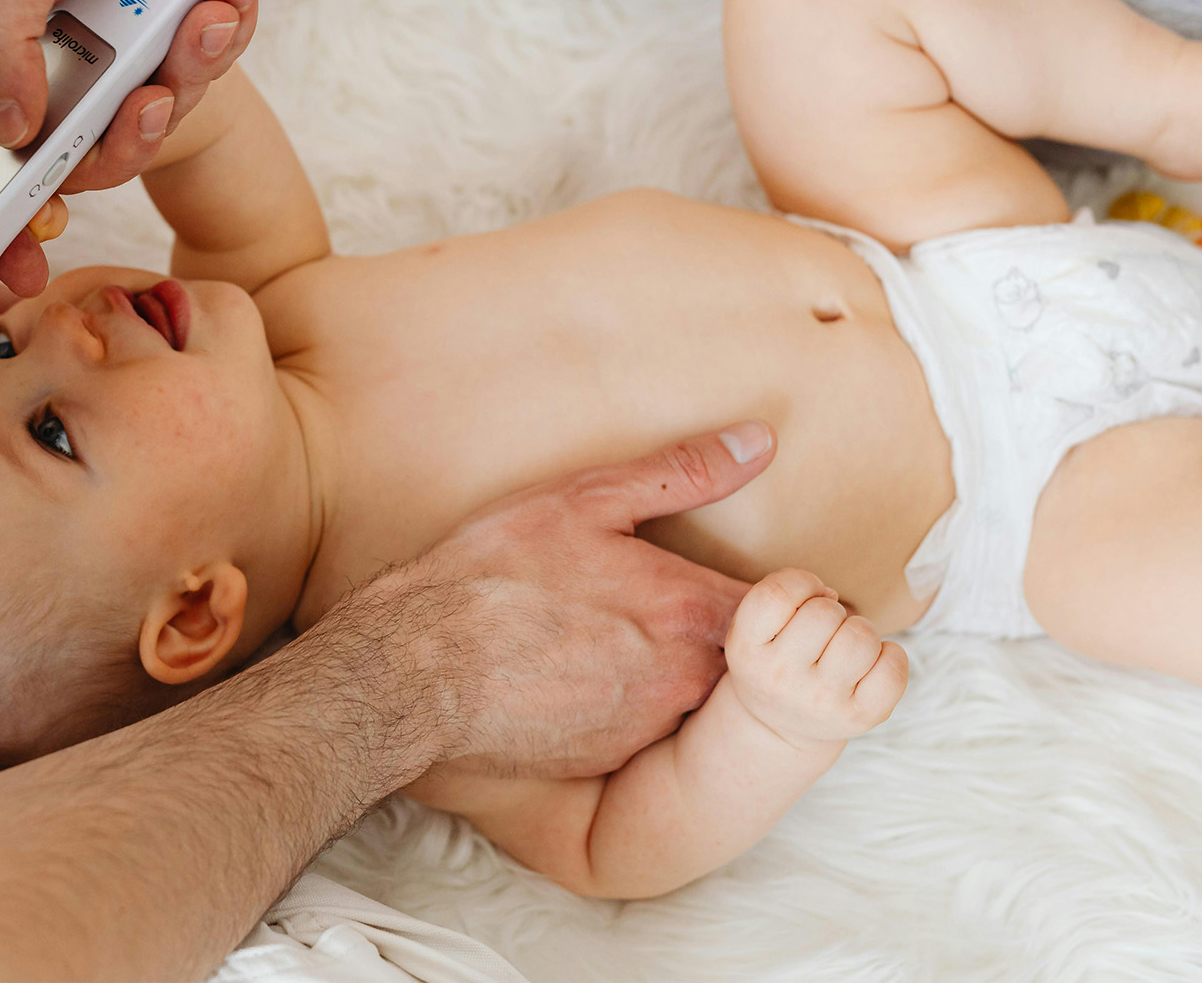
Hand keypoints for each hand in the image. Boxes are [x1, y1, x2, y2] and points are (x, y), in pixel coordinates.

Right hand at [0, 0, 258, 166]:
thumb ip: (6, 40)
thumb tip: (13, 132)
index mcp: (8, 42)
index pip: (10, 145)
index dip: (33, 186)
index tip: (56, 211)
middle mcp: (66, 52)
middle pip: (98, 149)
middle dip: (136, 133)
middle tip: (156, 100)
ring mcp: (128, 42)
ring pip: (165, 110)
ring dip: (196, 69)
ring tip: (210, 11)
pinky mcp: (184, 23)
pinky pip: (212, 65)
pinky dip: (229, 33)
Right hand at [378, 423, 774, 779]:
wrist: (420, 668)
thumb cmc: (495, 573)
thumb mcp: (582, 500)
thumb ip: (682, 474)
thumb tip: (760, 442)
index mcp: (688, 609)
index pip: (780, 610)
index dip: (773, 595)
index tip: (746, 581)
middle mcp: (684, 678)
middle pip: (739, 658)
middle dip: (714, 632)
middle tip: (659, 603)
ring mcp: (648, 726)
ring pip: (691, 697)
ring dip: (668, 670)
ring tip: (611, 638)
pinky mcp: (609, 760)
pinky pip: (643, 729)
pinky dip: (624, 704)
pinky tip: (578, 676)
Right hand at [725, 568, 907, 749]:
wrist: (776, 728)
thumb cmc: (772, 660)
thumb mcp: (752, 629)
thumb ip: (780, 597)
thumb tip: (831, 595)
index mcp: (746, 648)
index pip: (776, 594)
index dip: (799, 582)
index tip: (804, 598)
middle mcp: (780, 676)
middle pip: (825, 612)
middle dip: (831, 611)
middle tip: (824, 630)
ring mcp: (821, 700)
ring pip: (862, 636)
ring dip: (860, 631)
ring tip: (846, 646)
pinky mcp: (858, 717)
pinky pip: (893, 667)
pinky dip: (891, 655)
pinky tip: (871, 663)